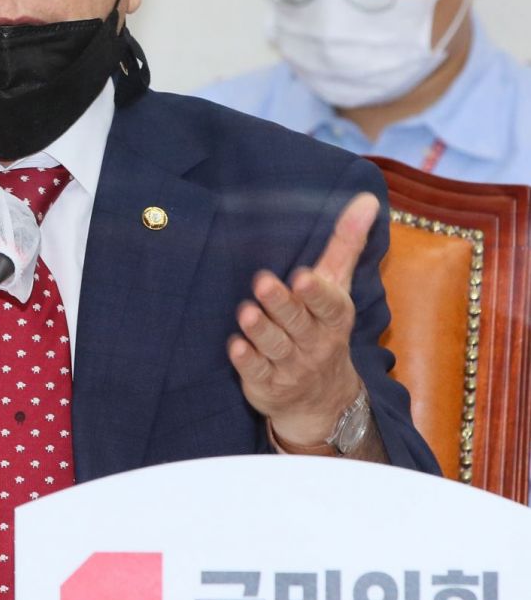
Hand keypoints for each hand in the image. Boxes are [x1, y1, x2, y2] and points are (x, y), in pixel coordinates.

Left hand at [227, 191, 378, 445]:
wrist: (322, 400)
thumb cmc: (324, 327)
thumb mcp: (338, 287)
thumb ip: (346, 244)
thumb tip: (366, 199)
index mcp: (333, 317)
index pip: (328, 304)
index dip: (316, 292)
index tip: (303, 277)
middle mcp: (315, 343)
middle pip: (297, 322)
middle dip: (281, 304)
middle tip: (263, 283)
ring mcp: (291, 366)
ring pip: (275, 346)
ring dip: (261, 330)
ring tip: (246, 312)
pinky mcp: (268, 384)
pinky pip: (257, 373)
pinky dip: (246, 360)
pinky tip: (234, 346)